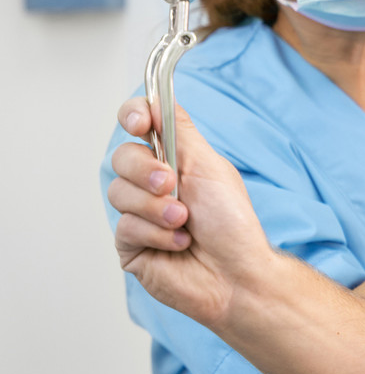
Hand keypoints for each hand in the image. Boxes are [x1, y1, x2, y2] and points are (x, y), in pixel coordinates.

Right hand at [108, 96, 274, 327]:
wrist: (236, 273)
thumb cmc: (232, 224)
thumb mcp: (210, 167)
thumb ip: (180, 133)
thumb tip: (158, 99)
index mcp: (175, 160)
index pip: (139, 124)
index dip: (132, 116)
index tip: (139, 122)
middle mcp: (153, 184)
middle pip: (122, 157)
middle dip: (147, 171)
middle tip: (173, 186)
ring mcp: (139, 214)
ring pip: (119, 192)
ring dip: (157, 208)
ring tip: (186, 222)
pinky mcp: (131, 244)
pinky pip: (125, 226)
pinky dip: (156, 233)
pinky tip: (179, 243)